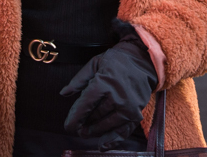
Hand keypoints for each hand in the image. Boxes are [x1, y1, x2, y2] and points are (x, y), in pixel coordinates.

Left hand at [61, 21, 157, 143]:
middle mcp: (116, 96)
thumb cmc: (117, 61)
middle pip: (95, 117)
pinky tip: (103, 145)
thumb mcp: (95, 63)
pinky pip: (123, 131)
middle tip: (77, 130)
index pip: (85, 105)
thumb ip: (79, 79)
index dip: (75, 118)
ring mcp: (128, 107)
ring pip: (107, 125)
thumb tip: (63, 93)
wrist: (143, 60)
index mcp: (104, 82)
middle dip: (84, 125)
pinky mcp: (136, 113)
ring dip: (95, 132)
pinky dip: (113, 140)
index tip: (68, 127)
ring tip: (87, 133)